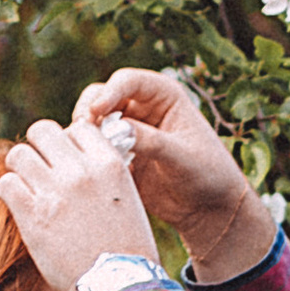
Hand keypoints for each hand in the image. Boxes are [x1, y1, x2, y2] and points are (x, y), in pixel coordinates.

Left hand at [0, 115, 157, 290]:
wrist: (120, 287)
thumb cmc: (127, 249)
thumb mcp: (127, 199)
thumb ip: (104, 174)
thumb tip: (78, 160)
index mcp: (109, 164)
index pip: (78, 128)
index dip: (68, 142)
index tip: (66, 161)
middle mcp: (81, 171)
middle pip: (42, 131)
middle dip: (38, 147)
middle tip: (40, 169)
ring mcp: (55, 191)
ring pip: (18, 154)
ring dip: (19, 168)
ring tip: (26, 186)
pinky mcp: (32, 214)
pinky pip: (6, 183)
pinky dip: (8, 191)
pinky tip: (17, 203)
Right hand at [72, 68, 275, 285]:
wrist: (208, 208)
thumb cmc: (208, 174)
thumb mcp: (183, 157)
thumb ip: (153, 142)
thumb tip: (118, 130)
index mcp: (163, 95)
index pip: (128, 81)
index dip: (109, 92)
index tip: (97, 111)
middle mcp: (141, 108)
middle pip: (101, 96)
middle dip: (88, 112)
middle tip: (81, 133)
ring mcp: (127, 131)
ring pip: (93, 123)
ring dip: (83, 135)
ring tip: (83, 154)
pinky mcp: (117, 156)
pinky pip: (93, 150)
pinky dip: (85, 156)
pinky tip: (85, 171)